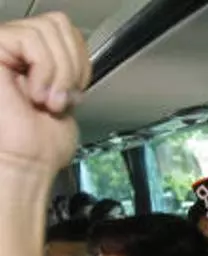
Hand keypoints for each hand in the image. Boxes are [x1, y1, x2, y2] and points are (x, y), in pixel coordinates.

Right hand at [0, 12, 89, 175]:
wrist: (29, 161)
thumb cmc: (42, 141)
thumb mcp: (66, 92)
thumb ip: (68, 62)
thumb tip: (78, 43)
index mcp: (31, 59)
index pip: (65, 29)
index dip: (80, 57)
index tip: (75, 87)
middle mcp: (13, 51)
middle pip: (58, 22)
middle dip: (72, 63)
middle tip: (61, 95)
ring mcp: (2, 51)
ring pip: (46, 29)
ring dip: (59, 71)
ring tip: (48, 98)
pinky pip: (31, 40)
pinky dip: (45, 70)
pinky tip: (36, 93)